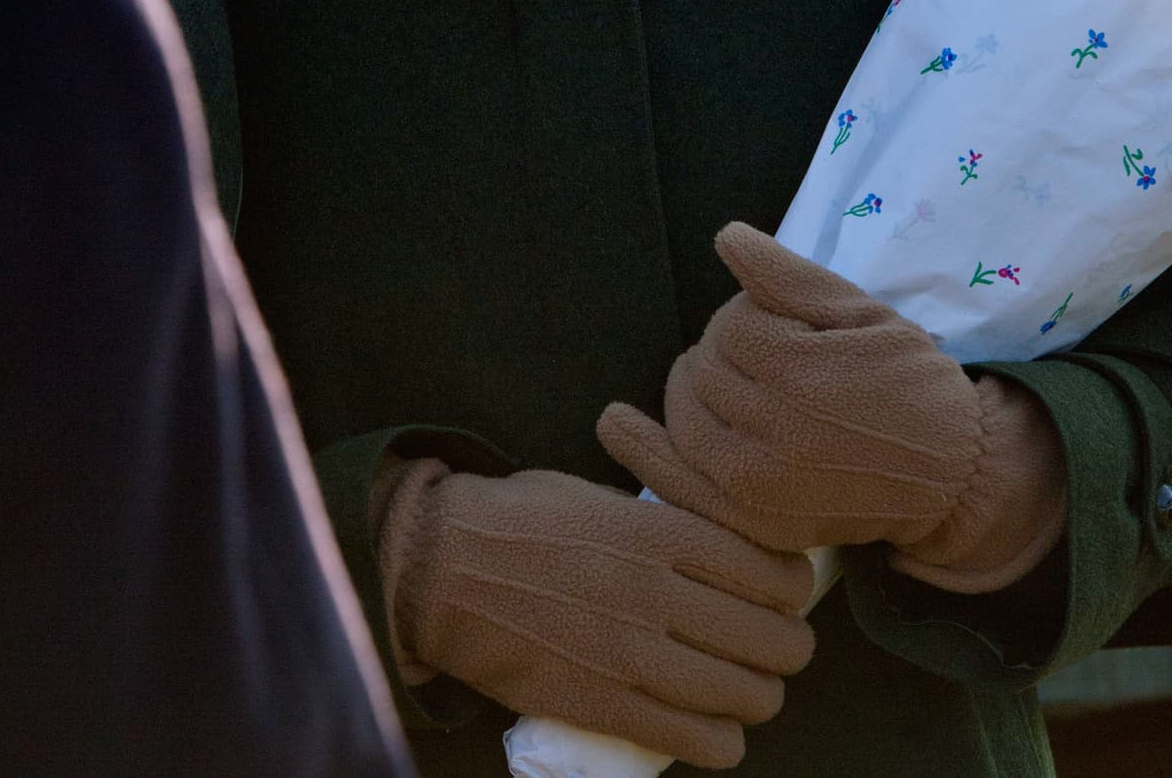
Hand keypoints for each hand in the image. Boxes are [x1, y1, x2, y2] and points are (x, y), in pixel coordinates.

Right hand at [376, 459, 814, 768]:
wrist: (440, 567)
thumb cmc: (520, 518)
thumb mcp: (599, 494)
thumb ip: (661, 518)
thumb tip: (718, 542)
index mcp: (656, 531)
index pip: (768, 571)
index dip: (794, 588)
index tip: (788, 592)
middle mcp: (654, 592)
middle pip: (771, 639)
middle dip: (786, 647)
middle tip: (776, 645)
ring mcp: (630, 653)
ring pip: (744, 694)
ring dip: (759, 695)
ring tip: (750, 688)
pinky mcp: (604, 705)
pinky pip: (694, 739)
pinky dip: (721, 741)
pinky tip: (718, 730)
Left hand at [599, 225, 1065, 580]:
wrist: (952, 476)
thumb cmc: (910, 382)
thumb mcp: (862, 313)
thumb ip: (789, 277)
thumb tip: (726, 236)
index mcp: (800, 369)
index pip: (731, 324)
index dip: (752, 315)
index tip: (784, 325)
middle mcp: (772, 430)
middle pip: (703, 368)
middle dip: (725, 351)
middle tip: (764, 357)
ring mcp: (760, 485)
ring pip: (686, 417)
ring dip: (695, 391)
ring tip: (730, 386)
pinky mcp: (756, 523)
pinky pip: (681, 481)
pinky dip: (647, 451)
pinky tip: (618, 424)